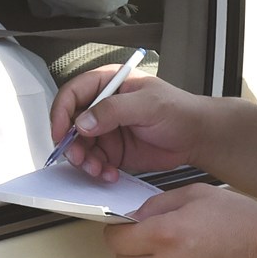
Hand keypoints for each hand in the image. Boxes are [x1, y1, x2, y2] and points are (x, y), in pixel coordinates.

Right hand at [50, 71, 203, 180]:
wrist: (196, 136)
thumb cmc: (178, 110)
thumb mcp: (147, 104)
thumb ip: (113, 110)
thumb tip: (83, 121)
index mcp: (108, 83)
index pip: (72, 94)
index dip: (61, 113)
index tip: (61, 133)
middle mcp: (102, 106)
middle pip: (70, 124)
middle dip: (71, 144)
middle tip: (79, 158)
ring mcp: (106, 129)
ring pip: (80, 146)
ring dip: (84, 161)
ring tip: (97, 169)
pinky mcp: (112, 150)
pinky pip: (94, 162)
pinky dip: (97, 170)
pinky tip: (109, 174)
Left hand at [105, 183, 256, 257]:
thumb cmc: (245, 221)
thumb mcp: (197, 194)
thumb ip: (159, 203)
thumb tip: (138, 214)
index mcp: (166, 234)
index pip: (117, 240)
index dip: (115, 230)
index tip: (121, 224)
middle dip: (126, 248)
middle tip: (141, 234)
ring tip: (181, 240)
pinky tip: (197, 254)